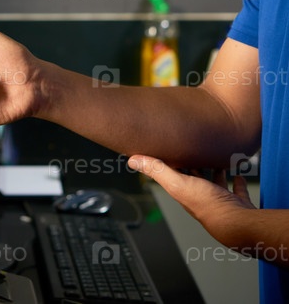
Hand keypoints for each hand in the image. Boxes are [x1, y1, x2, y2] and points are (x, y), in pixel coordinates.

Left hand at [128, 155, 256, 249]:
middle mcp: (200, 196)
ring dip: (214, 172)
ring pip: (215, 182)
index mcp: (183, 191)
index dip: (169, 162)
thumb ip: (157, 170)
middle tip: (193, 150)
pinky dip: (236, 182)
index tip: (167, 148)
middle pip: (194, 177)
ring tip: (215, 159)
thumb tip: (133, 160)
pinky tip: (237, 174)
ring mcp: (220, 200)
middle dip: (192, 164)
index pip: (172, 174)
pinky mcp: (237, 202)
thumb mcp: (178, 183)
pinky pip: (236, 190)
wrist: (238, 224)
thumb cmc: (208, 206)